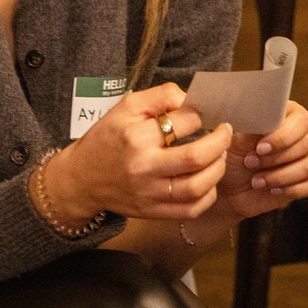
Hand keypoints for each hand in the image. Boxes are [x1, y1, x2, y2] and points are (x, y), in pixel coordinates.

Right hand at [49, 83, 231, 221]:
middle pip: (195, 158)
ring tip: (220, 155)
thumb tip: (191, 99)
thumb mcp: (126, 106)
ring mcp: (149, 193)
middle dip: (220, 142)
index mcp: (136, 136)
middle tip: (226, 131)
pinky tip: (208, 180)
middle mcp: (143, 167)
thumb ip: (160, 96)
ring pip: (197, 188)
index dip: (201, 114)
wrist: (82, 178)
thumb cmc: (107, 138)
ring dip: (218, 169)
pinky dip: (208, 195)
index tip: (205, 112)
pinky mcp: (153, 211)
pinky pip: (190, 209)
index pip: (183, 122)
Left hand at [217, 100, 307, 220]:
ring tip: (257, 181)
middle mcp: (302, 134)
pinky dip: (293, 188)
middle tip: (251, 163)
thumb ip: (254, 128)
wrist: (230, 186)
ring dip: (281, 175)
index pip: (301, 120)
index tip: (259, 148)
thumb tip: (263, 119)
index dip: (283, 136)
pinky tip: (273, 190)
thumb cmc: (232, 156)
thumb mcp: (236, 141)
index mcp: (287, 115)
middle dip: (277, 158)